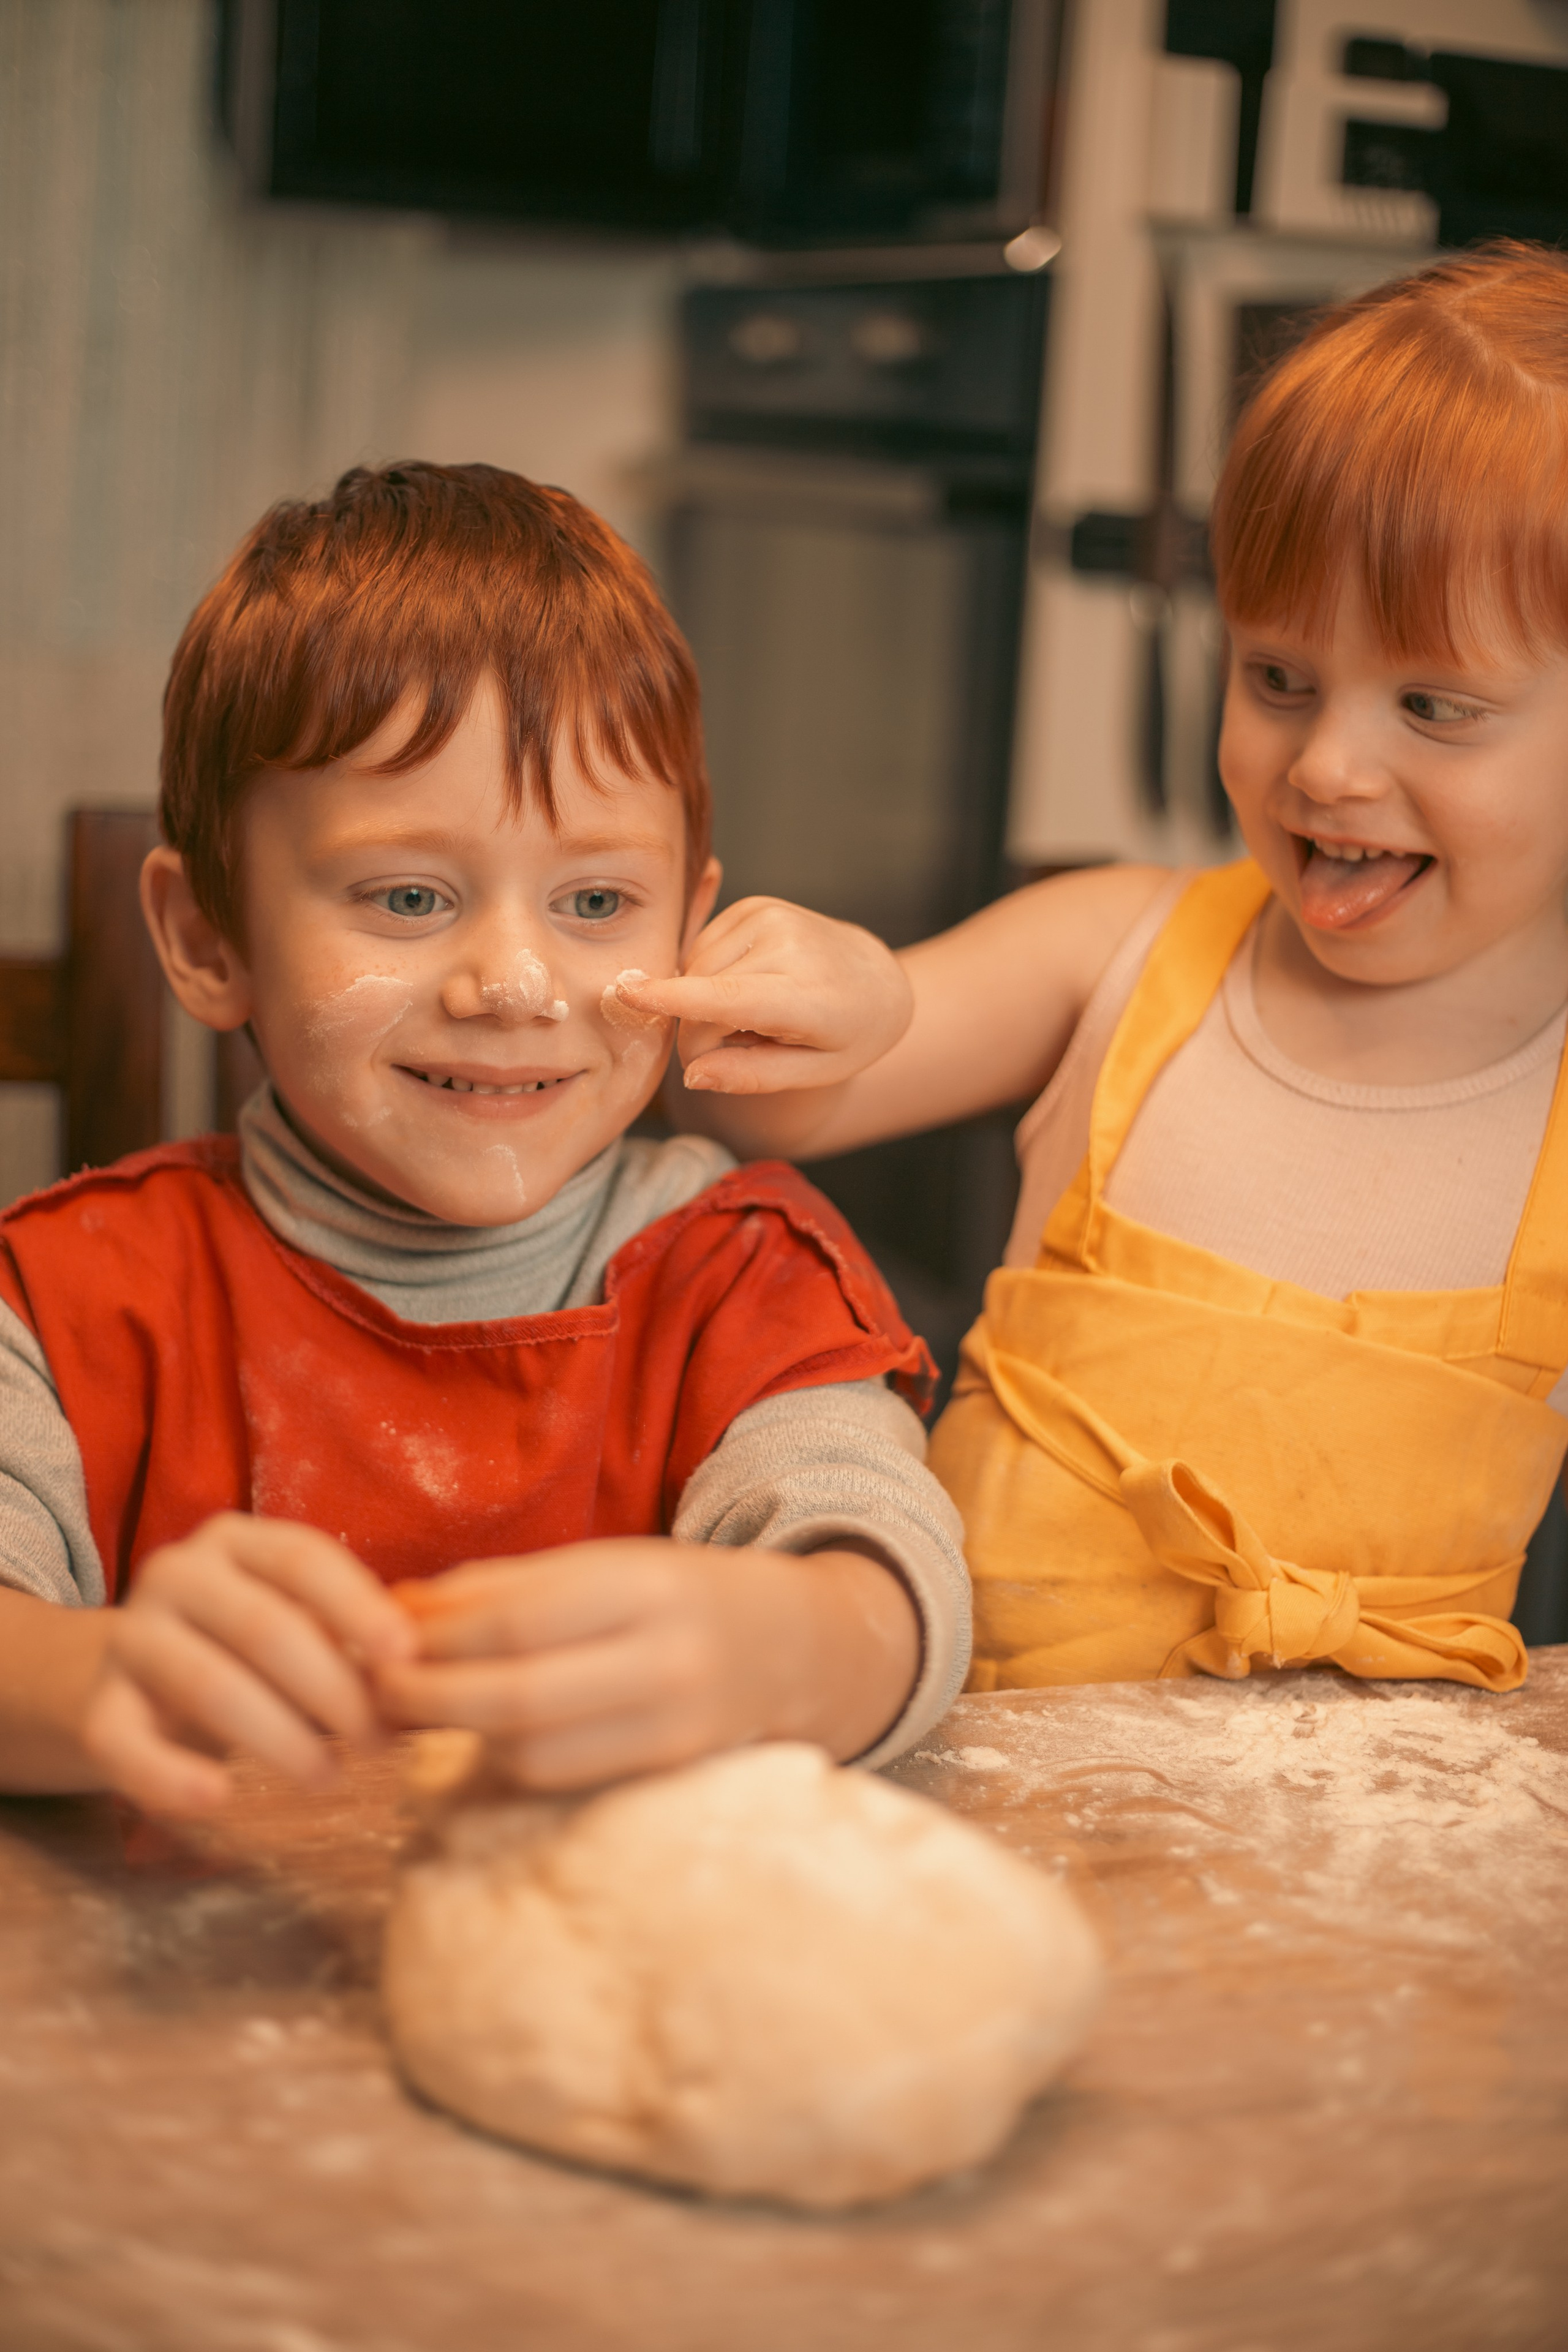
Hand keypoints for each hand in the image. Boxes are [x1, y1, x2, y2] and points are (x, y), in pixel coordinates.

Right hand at [80, 1513, 416, 1815]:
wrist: (128, 1683)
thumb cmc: (243, 1653)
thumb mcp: (294, 1627)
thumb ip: (350, 1644)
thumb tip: (435, 1684)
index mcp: (237, 1543)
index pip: (304, 1561)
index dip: (358, 1607)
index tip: (406, 1657)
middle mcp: (178, 1574)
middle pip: (265, 1627)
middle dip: (333, 1689)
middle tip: (381, 1742)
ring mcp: (130, 1637)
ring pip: (209, 1685)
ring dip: (278, 1737)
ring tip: (328, 1778)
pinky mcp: (97, 1707)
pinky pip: (130, 1745)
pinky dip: (173, 1776)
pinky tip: (218, 1799)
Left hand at [374, 1537, 919, 1790]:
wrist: (791, 1646)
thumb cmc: (675, 1593)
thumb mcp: (599, 1563)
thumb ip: (502, 1586)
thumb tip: (396, 1611)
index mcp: (642, 1585)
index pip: (515, 1620)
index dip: (434, 1639)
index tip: (378, 1642)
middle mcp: (665, 1658)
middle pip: (517, 1696)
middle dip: (429, 1700)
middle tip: (376, 1695)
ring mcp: (673, 1725)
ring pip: (533, 1751)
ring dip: (462, 1735)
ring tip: (425, 1712)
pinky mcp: (670, 1773)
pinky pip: (563, 1778)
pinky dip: (510, 1760)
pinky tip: (486, 1736)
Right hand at [612, 897, 912, 1095]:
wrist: (876, 978)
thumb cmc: (847, 1034)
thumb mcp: (814, 1072)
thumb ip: (753, 1077)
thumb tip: (693, 1076)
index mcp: (807, 995)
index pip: (729, 996)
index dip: (675, 998)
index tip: (626, 993)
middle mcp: (787, 944)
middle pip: (702, 996)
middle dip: (701, 1034)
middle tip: (738, 1050)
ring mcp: (769, 916)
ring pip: (695, 971)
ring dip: (704, 1003)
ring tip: (752, 1014)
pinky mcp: (754, 905)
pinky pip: (702, 950)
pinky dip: (710, 975)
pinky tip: (746, 983)